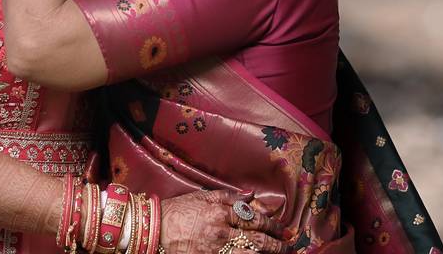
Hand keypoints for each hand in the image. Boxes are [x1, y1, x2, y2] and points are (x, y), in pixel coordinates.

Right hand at [160, 190, 285, 253]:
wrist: (154, 229)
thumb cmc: (178, 210)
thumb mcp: (202, 196)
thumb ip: (228, 196)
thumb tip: (251, 195)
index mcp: (220, 211)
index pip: (253, 218)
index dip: (271, 224)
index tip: (282, 229)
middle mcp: (221, 231)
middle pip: (256, 239)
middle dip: (276, 244)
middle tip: (288, 246)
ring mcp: (215, 249)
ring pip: (249, 253)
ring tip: (279, 253)